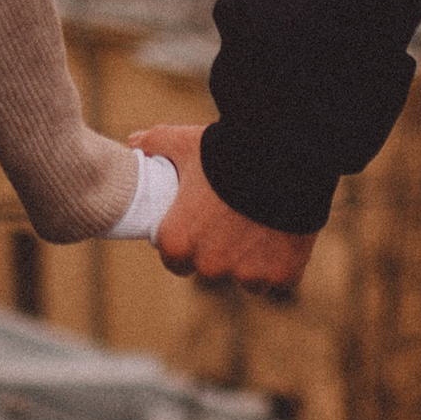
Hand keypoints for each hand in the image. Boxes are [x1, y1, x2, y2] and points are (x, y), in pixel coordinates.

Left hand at [132, 123, 318, 300]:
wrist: (285, 155)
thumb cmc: (227, 149)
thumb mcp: (185, 143)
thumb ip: (155, 143)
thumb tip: (133, 141)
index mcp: (177, 241)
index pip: (174, 257)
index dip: (186, 242)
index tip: (200, 226)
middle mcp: (209, 265)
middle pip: (210, 267)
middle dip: (219, 251)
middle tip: (233, 219)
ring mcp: (247, 274)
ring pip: (246, 277)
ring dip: (251, 261)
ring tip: (262, 225)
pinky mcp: (281, 275)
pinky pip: (279, 278)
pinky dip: (283, 262)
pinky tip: (287, 235)